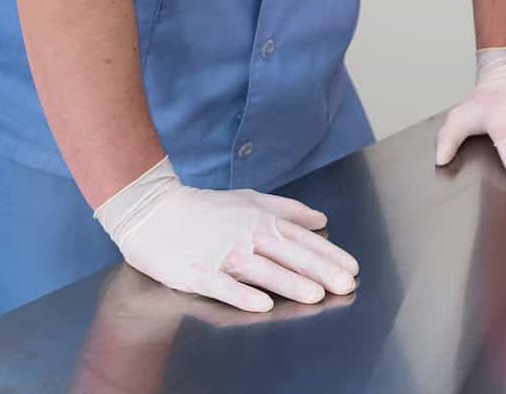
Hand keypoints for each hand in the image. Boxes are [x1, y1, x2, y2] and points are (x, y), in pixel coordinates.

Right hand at [92, 157, 358, 312]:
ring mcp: (222, 254)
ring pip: (263, 270)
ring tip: (316, 295)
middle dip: (321, 271)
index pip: (302, 239)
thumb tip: (321, 220)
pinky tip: (262, 305)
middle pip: (289, 255)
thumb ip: (288, 209)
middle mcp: (247, 236)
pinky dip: (243, 294)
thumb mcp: (250, 199)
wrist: (152, 211)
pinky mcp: (198, 272)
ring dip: (290, 283)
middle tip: (346, 285)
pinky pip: (224, 286)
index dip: (329, 254)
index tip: (352, 268)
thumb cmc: (204, 208)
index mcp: (261, 220)